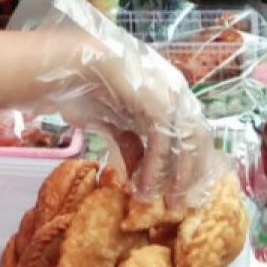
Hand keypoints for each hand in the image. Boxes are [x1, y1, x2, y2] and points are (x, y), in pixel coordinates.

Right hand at [49, 36, 223, 209]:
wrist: (68, 64)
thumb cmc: (85, 87)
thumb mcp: (112, 121)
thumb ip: (129, 142)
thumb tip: (138, 172)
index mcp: (169, 93)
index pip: (191, 132)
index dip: (188, 162)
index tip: (178, 188)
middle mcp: (176, 92)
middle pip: (197, 139)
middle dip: (189, 173)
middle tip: (177, 201)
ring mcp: (169, 96)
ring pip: (186, 143)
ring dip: (176, 176)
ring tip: (163, 200)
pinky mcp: (156, 103)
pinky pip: (163, 144)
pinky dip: (155, 169)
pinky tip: (142, 187)